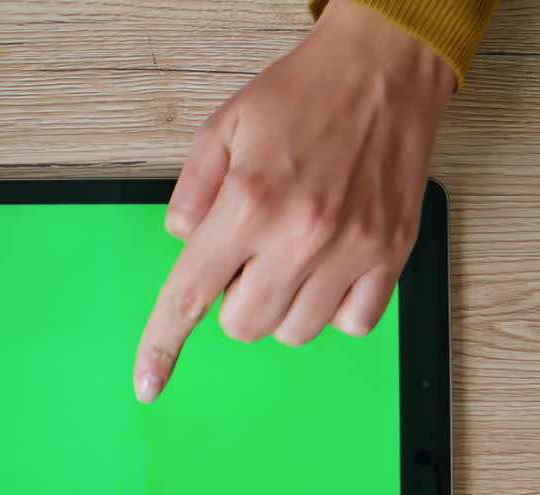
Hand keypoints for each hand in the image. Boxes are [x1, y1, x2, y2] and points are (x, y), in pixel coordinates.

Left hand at [133, 0, 453, 402]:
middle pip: (243, 326)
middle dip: (234, 297)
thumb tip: (183, 245)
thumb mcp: (220, 129)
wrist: (383, 68)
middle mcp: (301, 235)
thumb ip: (190, 195)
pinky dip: (334, 307)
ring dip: (282, 304)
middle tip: (250, 249)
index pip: (189, 294)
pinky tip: (330, 265)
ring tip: (292, 251)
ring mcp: (352, 250)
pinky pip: (353, 324)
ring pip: (295, 332)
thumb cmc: (304, 94)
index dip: (162, 345)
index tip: (147, 382)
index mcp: (248, 204)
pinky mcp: (392, 255)